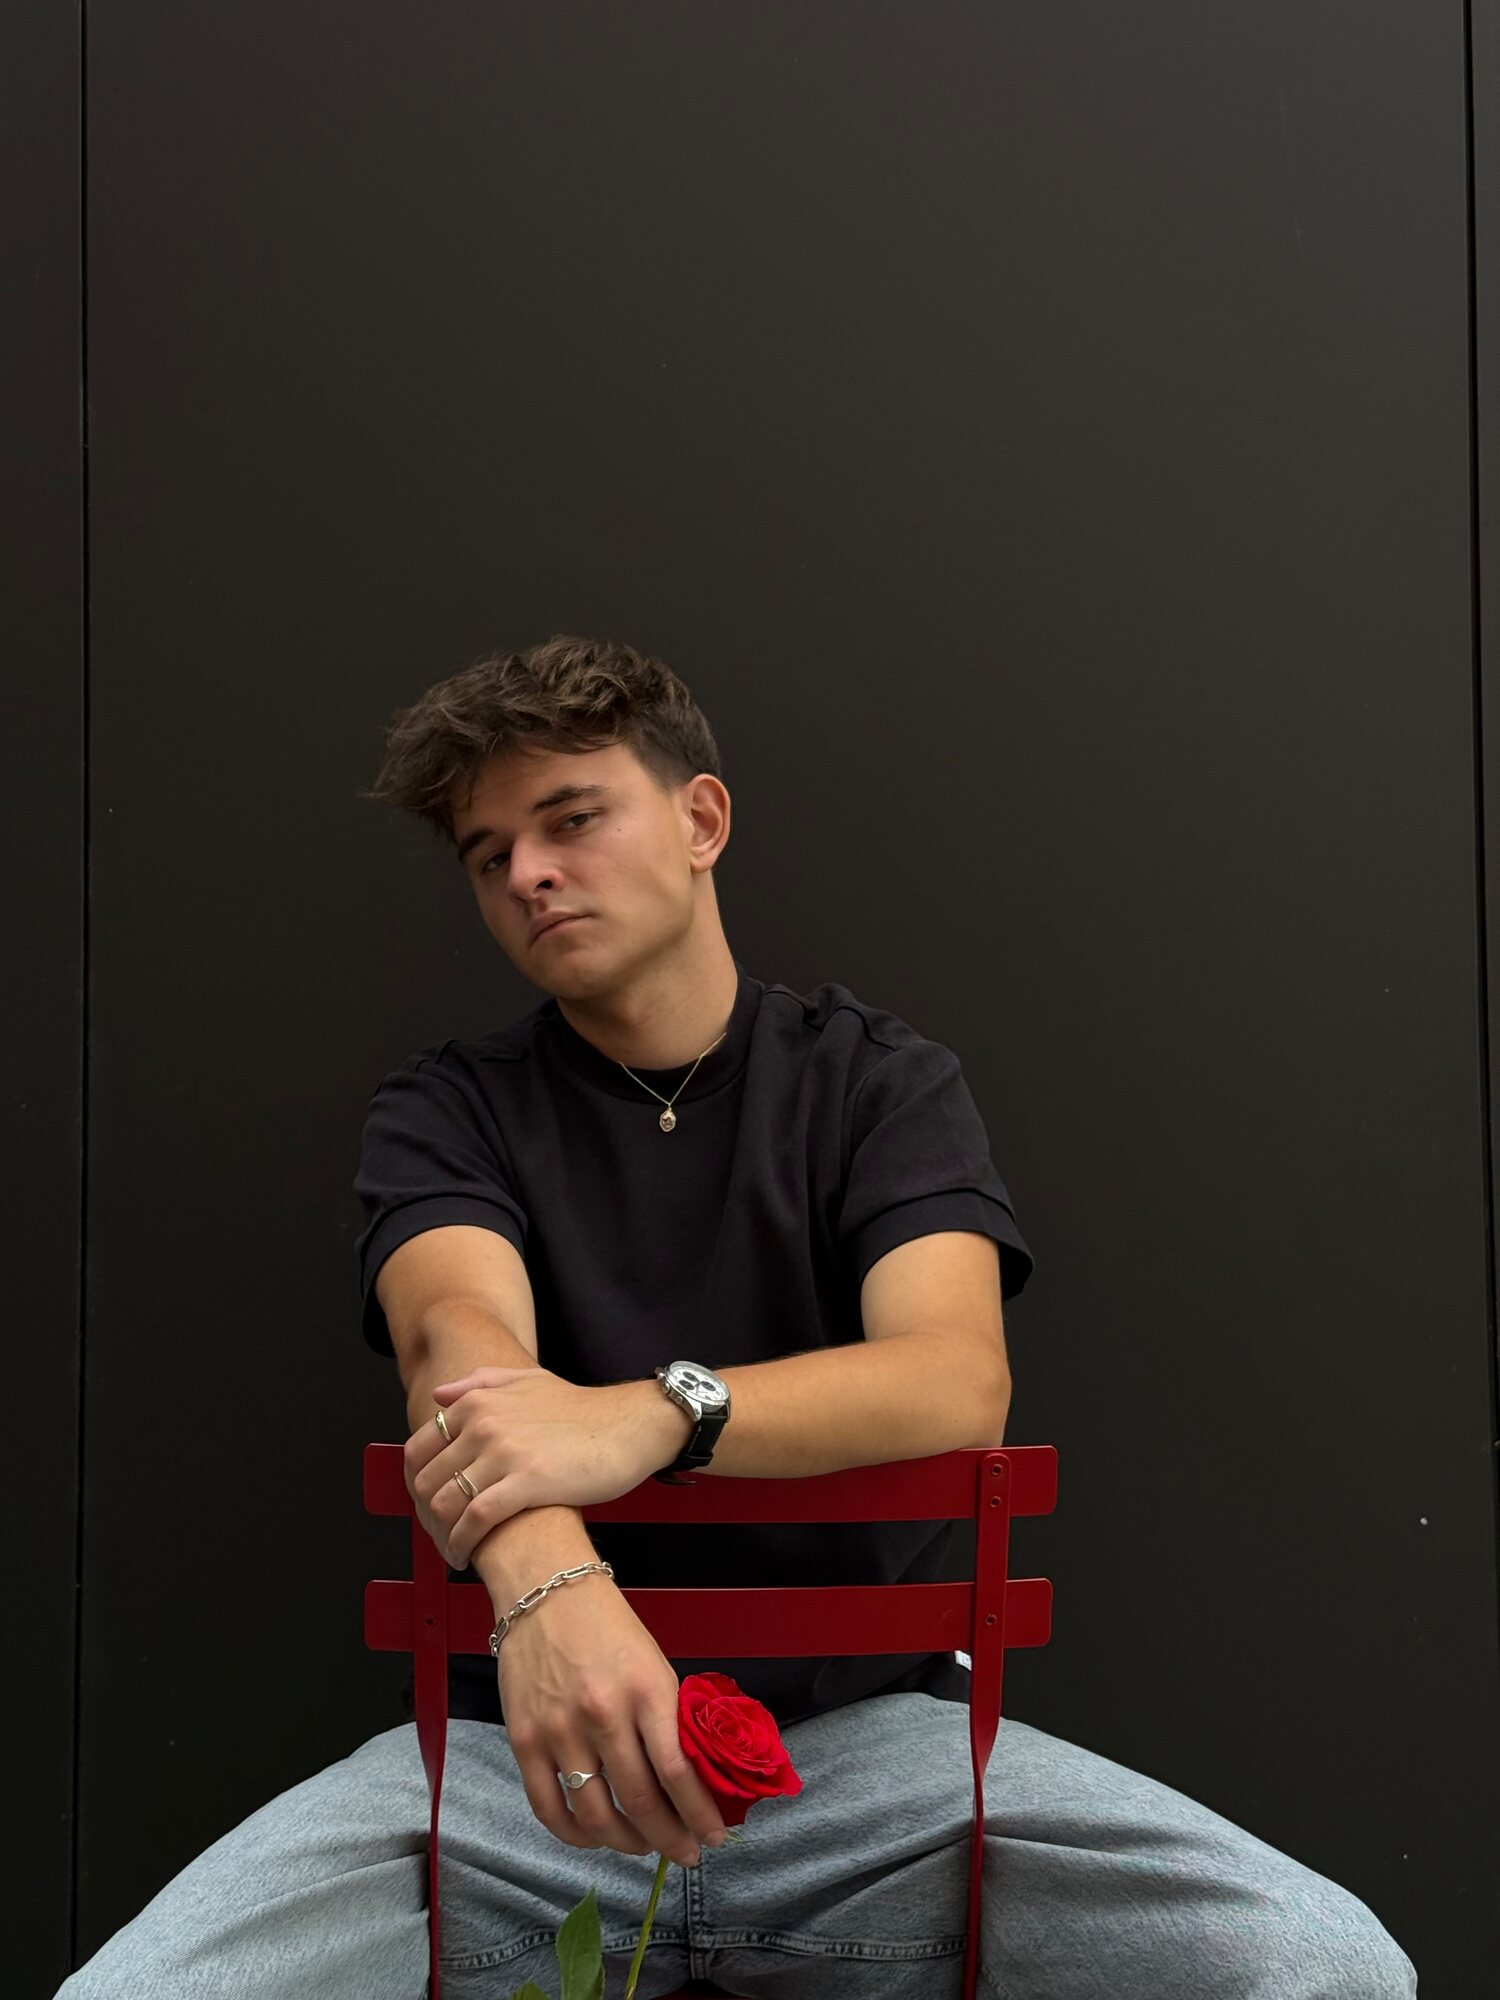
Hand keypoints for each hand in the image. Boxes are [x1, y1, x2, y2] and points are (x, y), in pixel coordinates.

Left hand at [406, 1366, 661, 1570]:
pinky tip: (467, 1556)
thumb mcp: (528, 1381)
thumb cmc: (581, 1410)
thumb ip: (481, 1383)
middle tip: (441, 1536)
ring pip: (446, 1503)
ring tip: (453, 1550)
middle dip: (427, 1516)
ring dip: (442, 1535)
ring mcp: (504, 1451)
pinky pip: (476, 1519)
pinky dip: (463, 1542)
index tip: (427, 1508)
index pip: (418, 1450)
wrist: (628, 1426)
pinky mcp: (527, 1481)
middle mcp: (483, 1423)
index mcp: (478, 1402)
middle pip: (428, 1481)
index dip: (417, 1486)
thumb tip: (439, 1396)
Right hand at [498, 1569, 728, 1867]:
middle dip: (668, 1838)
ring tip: (642, 1845)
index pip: (679, 1772)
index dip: (699, 1814)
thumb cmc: (609, 1627)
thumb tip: (690, 1782)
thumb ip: (668, 1721)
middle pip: (641, 1802)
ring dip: (625, 1842)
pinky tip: (594, 1836)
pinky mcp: (524, 1740)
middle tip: (684, 1852)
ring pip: (596, 1815)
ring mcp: (560, 1730)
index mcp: (646, 1690)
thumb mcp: (654, 1665)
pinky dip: (575, 1834)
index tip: (713, 1837)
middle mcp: (604, 1714)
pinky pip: (549, 1809)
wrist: (546, 1590)